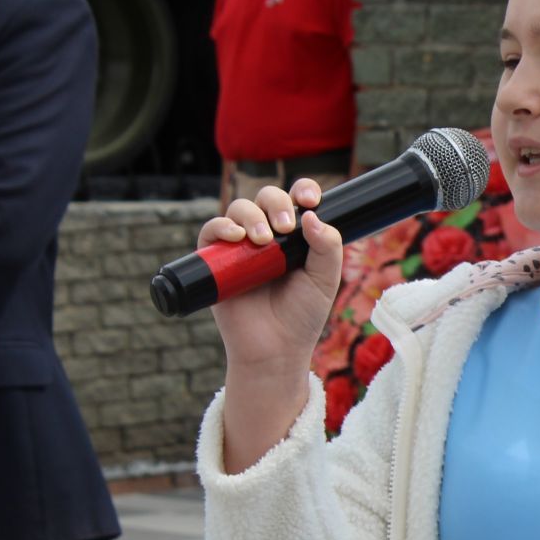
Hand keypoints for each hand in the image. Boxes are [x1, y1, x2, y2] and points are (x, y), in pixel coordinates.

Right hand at [198, 180, 344, 374]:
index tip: (310, 200)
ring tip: (263, 241)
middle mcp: (268, 236)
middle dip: (277, 203)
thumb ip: (328, 247)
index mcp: (296, 236)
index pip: (298, 199)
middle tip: (286, 227)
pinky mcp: (216, 261)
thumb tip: (312, 216)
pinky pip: (212, 230)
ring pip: (239, 209)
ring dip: (251, 216)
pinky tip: (236, 237)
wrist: (275, 349)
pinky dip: (222, 226)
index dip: (303, 190)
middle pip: (267, 198)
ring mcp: (240, 246)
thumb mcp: (325, 280)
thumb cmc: (302, 315)